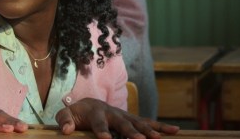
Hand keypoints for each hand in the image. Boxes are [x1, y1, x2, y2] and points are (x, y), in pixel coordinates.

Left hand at [55, 98, 178, 138]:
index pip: (99, 123)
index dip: (102, 131)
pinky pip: (148, 123)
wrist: (89, 104)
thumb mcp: (66, 115)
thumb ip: (64, 120)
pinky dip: (161, 126)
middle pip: (123, 123)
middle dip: (131, 132)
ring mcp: (125, 116)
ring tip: (158, 138)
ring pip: (139, 123)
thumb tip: (67, 130)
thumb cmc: (76, 114)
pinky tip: (175, 131)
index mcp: (96, 112)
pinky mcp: (133, 120)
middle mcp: (113, 113)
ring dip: (149, 131)